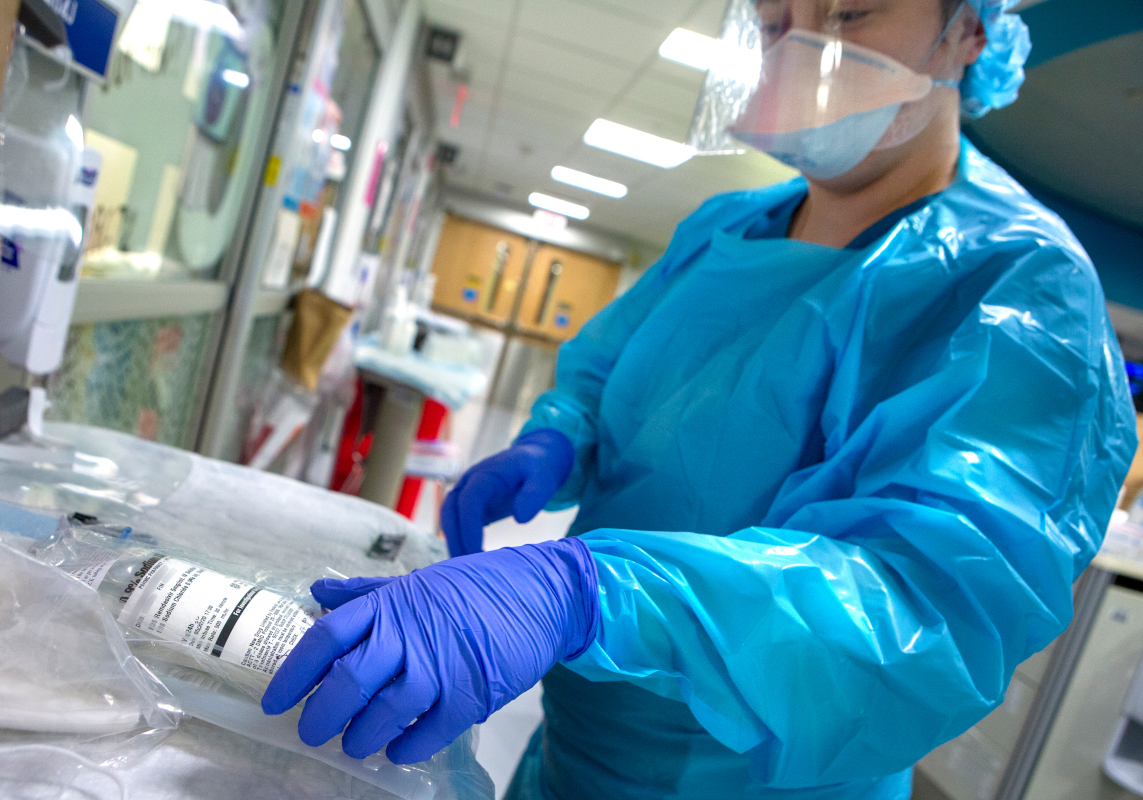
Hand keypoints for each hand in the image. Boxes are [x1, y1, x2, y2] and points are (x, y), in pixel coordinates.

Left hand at [260, 538, 598, 764]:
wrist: (541, 593)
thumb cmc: (478, 587)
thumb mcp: (419, 582)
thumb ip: (368, 593)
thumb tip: (319, 593)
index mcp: (392, 604)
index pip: (328, 637)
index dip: (294, 672)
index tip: (273, 699)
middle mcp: (410, 633)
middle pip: (348, 680)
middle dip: (321, 715)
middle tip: (311, 731)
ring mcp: (442, 664)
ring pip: (384, 712)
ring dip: (361, 736)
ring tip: (354, 744)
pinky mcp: (472, 693)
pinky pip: (429, 731)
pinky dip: (407, 747)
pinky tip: (396, 750)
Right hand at [440, 428, 573, 556]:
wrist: (534, 459)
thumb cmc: (539, 469)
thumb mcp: (544, 479)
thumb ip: (534, 495)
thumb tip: (520, 519)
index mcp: (487, 473)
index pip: (469, 500)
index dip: (469, 526)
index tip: (476, 551)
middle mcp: (470, 481)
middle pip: (450, 510)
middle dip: (454, 538)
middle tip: (464, 568)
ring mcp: (466, 492)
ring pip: (448, 518)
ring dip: (453, 542)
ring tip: (464, 570)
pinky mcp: (469, 505)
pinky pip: (457, 523)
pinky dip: (459, 540)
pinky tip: (468, 561)